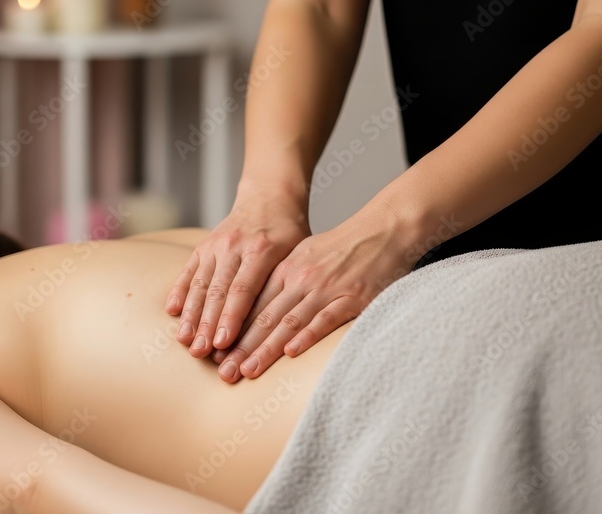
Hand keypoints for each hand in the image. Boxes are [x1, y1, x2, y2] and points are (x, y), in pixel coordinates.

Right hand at [166, 191, 309, 359]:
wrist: (269, 197)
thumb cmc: (289, 232)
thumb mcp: (298, 252)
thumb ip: (286, 283)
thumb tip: (285, 325)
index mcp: (261, 250)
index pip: (243, 290)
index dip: (231, 319)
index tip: (223, 344)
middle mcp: (234, 247)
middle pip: (217, 292)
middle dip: (207, 325)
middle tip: (200, 353)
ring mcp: (215, 245)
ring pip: (200, 285)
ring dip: (191, 315)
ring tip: (185, 341)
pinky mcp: (203, 246)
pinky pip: (189, 271)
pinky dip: (180, 292)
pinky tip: (172, 312)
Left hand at [216, 209, 416, 381]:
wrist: (384, 229)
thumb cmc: (344, 246)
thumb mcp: (306, 254)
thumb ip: (284, 279)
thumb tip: (260, 306)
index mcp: (287, 269)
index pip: (253, 304)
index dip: (233, 330)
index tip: (216, 353)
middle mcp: (301, 278)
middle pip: (265, 317)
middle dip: (241, 347)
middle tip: (223, 372)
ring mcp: (326, 288)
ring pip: (289, 322)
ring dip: (266, 349)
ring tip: (247, 370)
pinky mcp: (352, 297)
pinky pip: (325, 319)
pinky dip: (306, 336)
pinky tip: (291, 353)